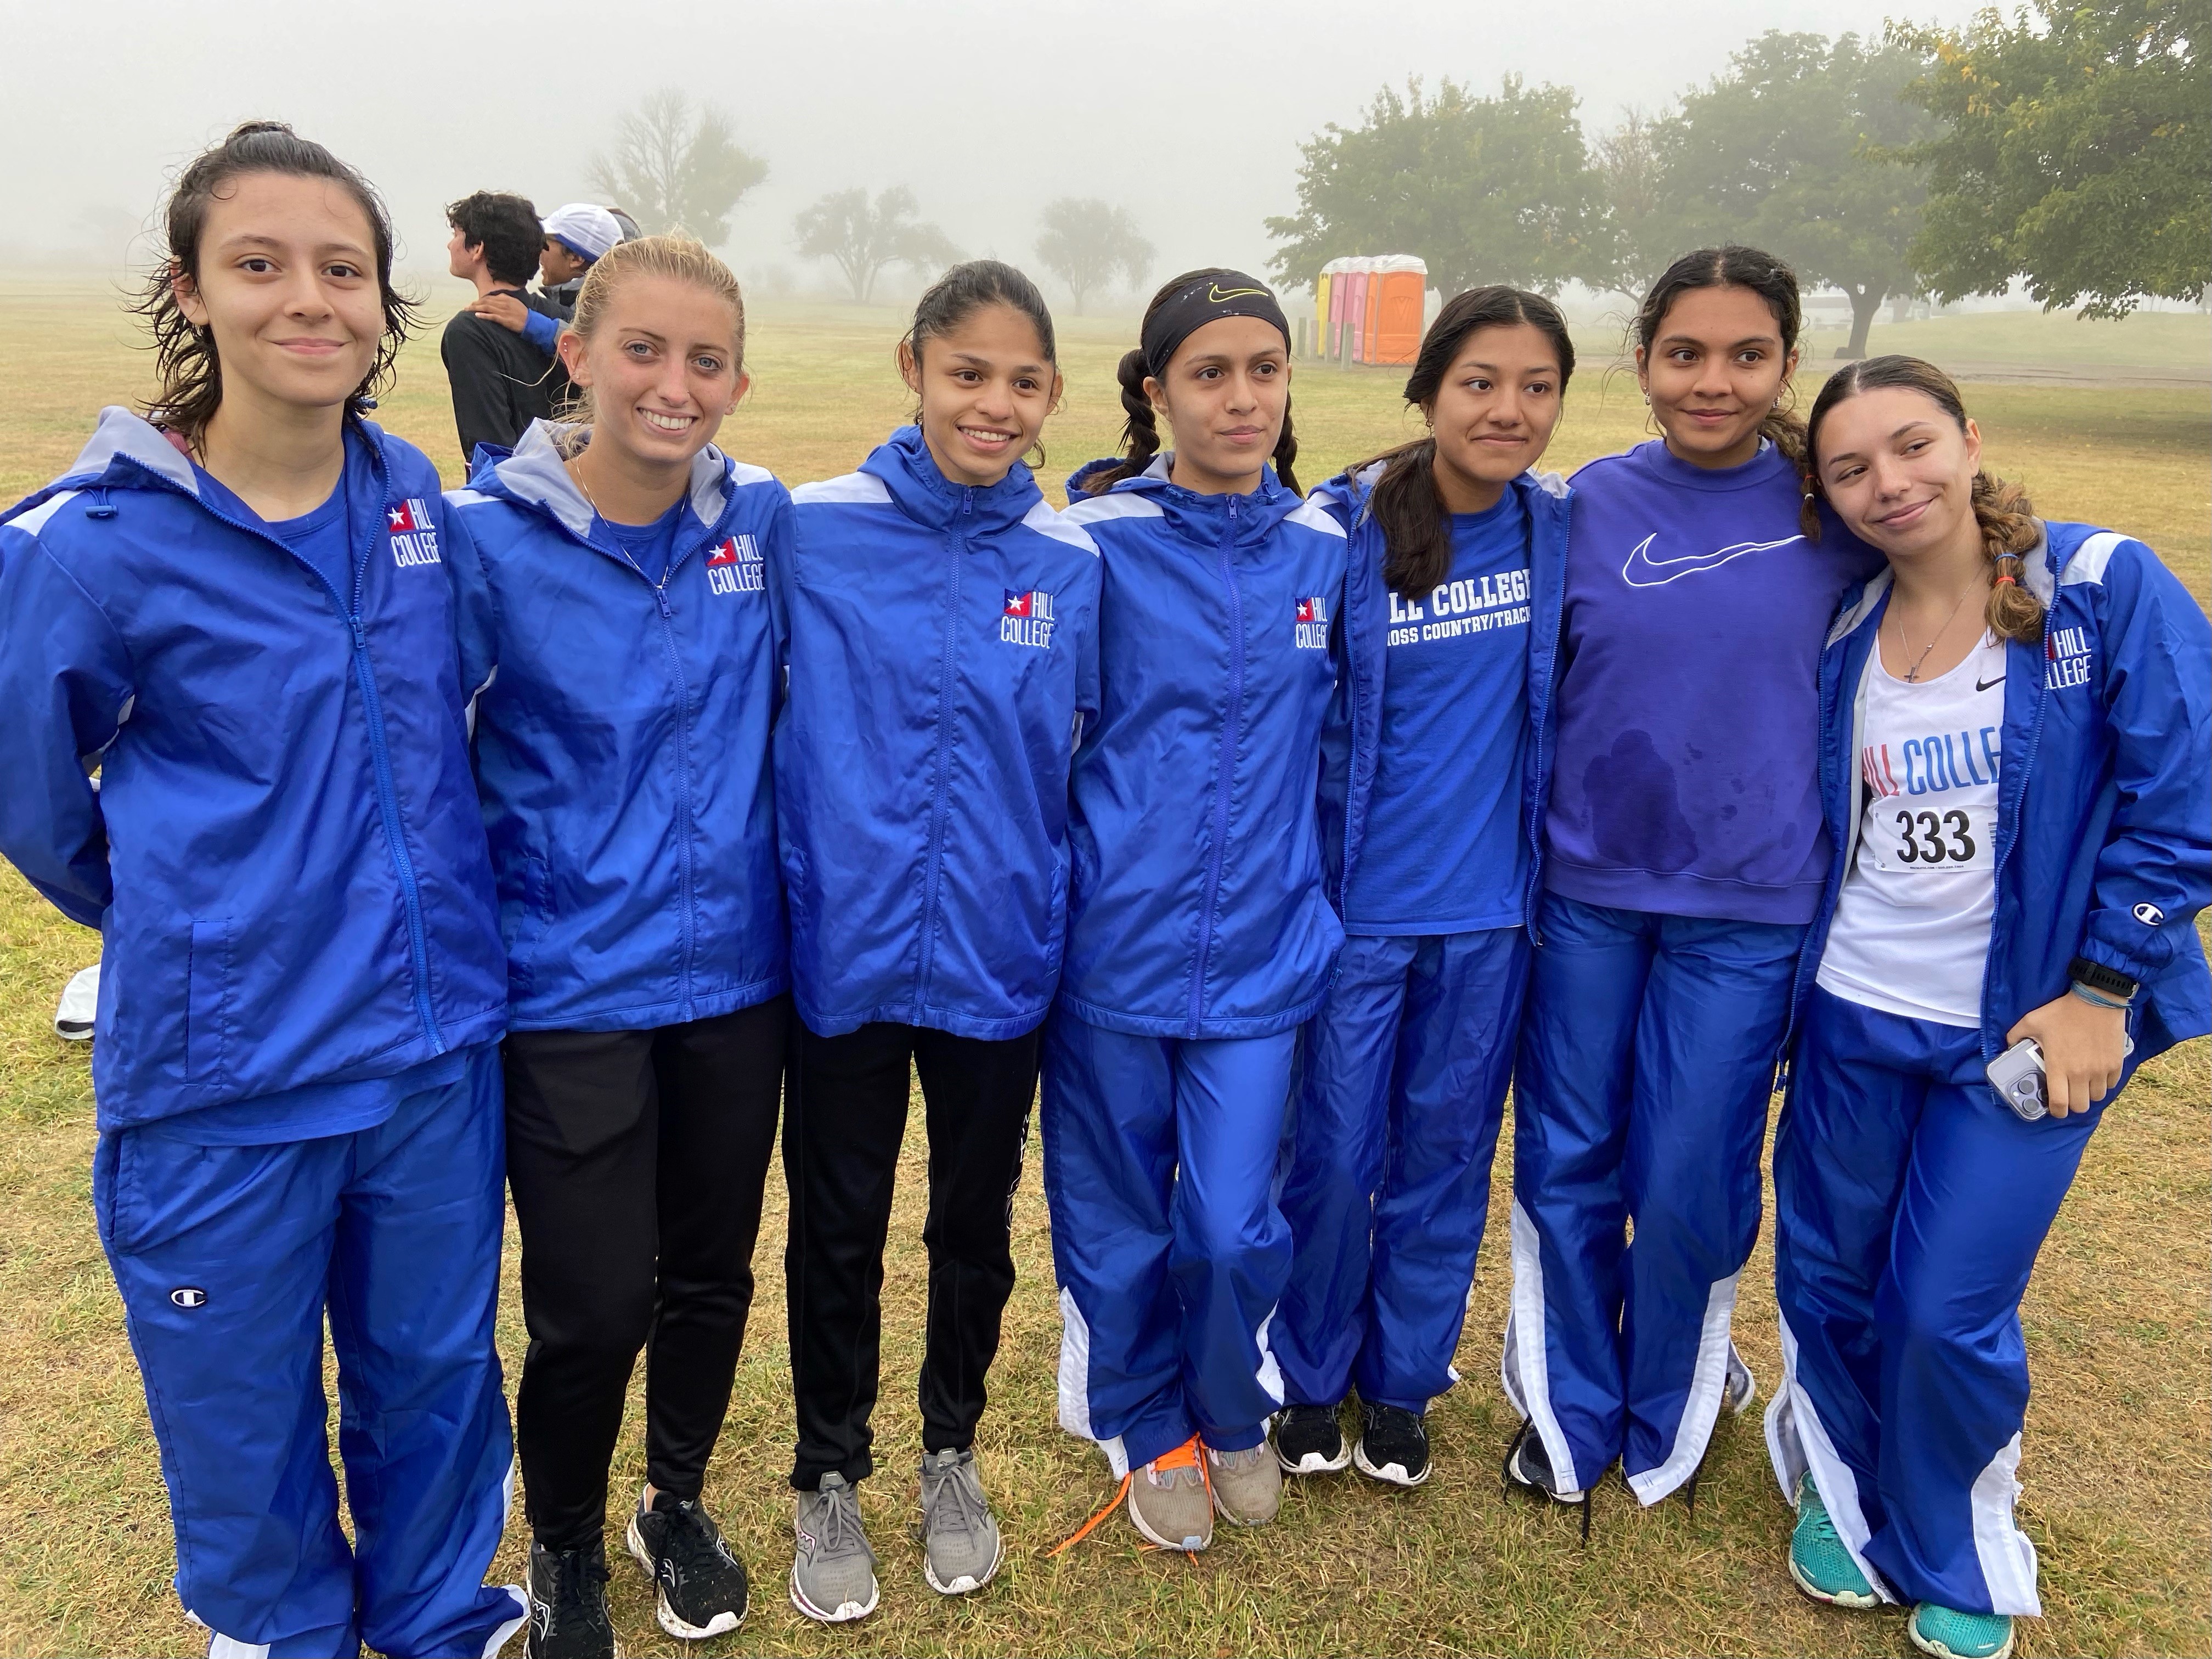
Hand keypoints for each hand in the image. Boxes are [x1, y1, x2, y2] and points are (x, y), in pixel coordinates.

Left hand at [467, 292, 528, 332]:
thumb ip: (505, 300)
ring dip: (475, 308)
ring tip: (468, 310)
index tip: (474, 303)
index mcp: (506, 298)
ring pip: (486, 307)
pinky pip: (492, 316)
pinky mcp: (504, 320)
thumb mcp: (515, 303)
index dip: (480, 300)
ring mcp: (504, 311)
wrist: (532, 322)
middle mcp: (503, 303)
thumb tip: (496, 298)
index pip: (489, 297)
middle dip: (475, 303)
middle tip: (467, 307)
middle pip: (485, 301)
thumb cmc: (523, 314)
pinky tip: (476, 315)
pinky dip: (483, 315)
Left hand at [2007, 992, 2127, 1116]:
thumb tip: (2008, 1046)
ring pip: (2097, 1097)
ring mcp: (2100, 1070)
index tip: (2055, 1108)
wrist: (2097, 1000)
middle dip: (2073, 1105)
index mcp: (2059, 1067)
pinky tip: (2096, 1074)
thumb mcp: (2031, 1021)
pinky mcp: (2116, 1064)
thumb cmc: (2063, 1011)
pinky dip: (2103, 1084)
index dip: (2056, 1111)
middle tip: (2068, 1095)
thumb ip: (2015, 1036)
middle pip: (2080, 1106)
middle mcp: (2081, 1073)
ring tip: (2081, 1084)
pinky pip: (2110, 1084)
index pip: (2060, 1104)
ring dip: (2088, 1094)